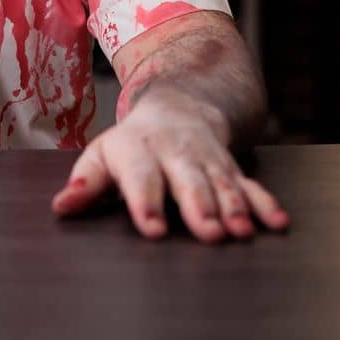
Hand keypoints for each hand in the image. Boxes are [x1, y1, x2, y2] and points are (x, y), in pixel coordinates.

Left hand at [50, 84, 288, 241]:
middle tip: (210, 233)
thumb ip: (86, 183)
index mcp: (139, 152)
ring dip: (235, 207)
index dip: (147, 204)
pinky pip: (251, 185)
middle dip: (201, 207)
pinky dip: (264, 203)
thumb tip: (62, 207)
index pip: (141, 179)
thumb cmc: (133, 144)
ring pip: (223, 183)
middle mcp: (176, 154)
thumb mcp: (103, 155)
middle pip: (189, 181)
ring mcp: (208, 160)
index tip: (154, 229)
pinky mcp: (232, 168)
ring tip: (242, 232)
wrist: (180, 106)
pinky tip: (277, 222)